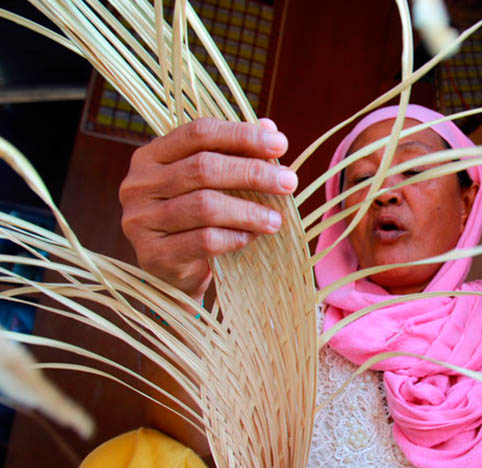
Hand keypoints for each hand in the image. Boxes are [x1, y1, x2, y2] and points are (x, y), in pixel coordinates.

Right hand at [119, 117, 297, 300]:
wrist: (175, 272)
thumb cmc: (197, 219)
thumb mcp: (212, 183)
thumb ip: (235, 154)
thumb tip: (271, 128)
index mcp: (151, 156)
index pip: (199, 133)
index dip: (242, 135)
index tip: (281, 145)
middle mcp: (139, 184)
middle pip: (203, 168)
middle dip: (253, 173)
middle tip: (289, 182)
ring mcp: (141, 220)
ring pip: (205, 206)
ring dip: (248, 211)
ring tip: (275, 219)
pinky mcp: (153, 254)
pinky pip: (203, 241)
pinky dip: (234, 237)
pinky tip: (251, 237)